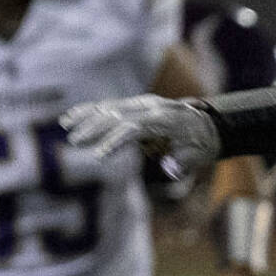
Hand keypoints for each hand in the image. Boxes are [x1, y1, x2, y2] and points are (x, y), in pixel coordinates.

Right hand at [60, 94, 219, 176]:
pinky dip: (90, 111)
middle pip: (117, 114)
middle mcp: (151, 107)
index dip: (115, 141)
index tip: (98, 156)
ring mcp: (142, 104)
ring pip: (110, 107)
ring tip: (66, 127)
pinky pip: (110, 106)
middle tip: (76, 142)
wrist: (209, 125)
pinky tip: (71, 117)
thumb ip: (184, 163)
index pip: (134, 128)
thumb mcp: (199, 156)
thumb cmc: (201, 145)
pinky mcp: (135, 105)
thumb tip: (171, 170)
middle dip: (95, 128)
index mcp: (165, 119)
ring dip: (87, 116)